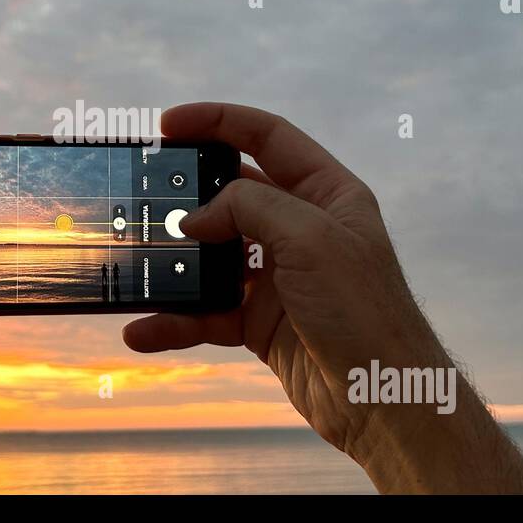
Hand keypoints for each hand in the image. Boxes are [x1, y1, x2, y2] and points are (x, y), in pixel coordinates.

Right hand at [124, 103, 522, 492]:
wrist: (385, 401)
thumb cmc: (365, 313)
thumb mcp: (311, 240)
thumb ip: (250, 208)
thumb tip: (196, 218)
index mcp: (328, 194)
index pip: (269, 138)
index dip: (219, 121)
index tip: (168, 124)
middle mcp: (303, 229)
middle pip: (234, 193)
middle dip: (188, 192)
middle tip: (143, 189)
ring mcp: (280, 276)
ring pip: (214, 255)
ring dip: (175, 261)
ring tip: (137, 261)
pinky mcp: (261, 322)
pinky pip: (208, 312)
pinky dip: (176, 320)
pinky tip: (143, 330)